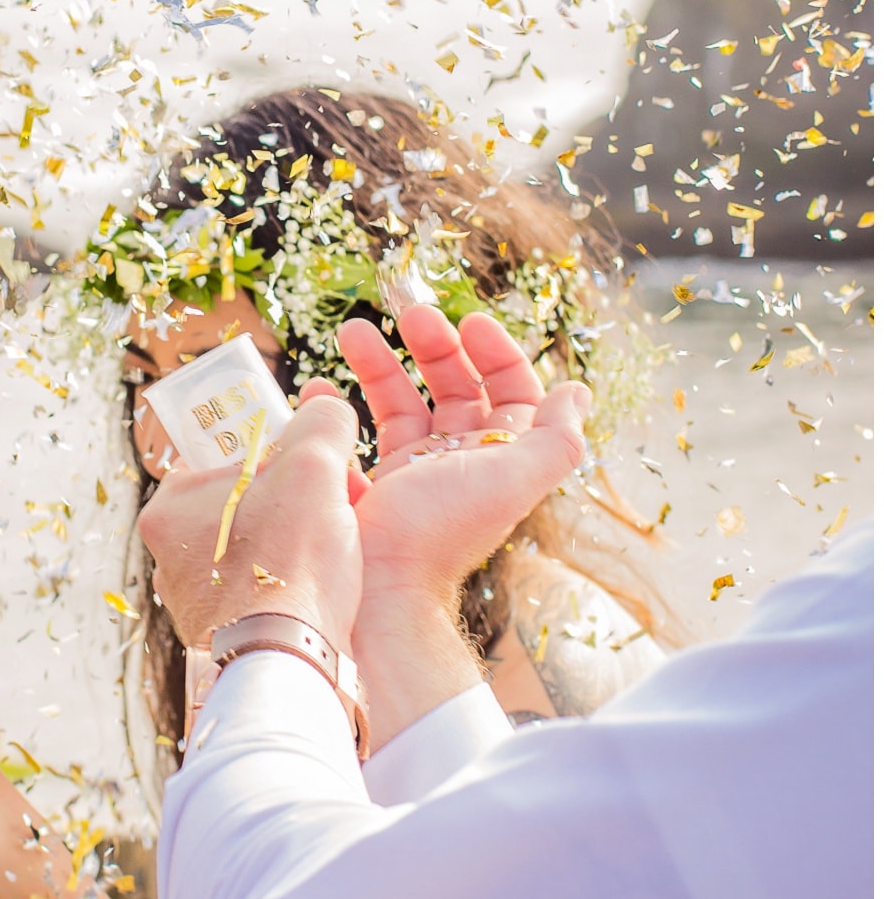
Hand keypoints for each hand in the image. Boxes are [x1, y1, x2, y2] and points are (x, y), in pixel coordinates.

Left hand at [136, 393, 365, 652]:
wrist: (288, 662)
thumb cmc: (291, 562)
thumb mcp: (313, 468)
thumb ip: (321, 424)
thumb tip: (327, 406)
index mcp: (168, 506)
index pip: (232, 462)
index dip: (287, 458)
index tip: (324, 469)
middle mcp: (169, 556)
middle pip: (252, 506)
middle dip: (304, 501)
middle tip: (345, 506)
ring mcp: (194, 601)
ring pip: (262, 551)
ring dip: (307, 543)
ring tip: (345, 549)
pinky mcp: (223, 637)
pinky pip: (268, 596)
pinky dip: (300, 588)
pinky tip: (331, 591)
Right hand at [340, 303, 591, 603]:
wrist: (381, 585)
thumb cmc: (444, 529)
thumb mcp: (513, 480)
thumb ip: (556, 439)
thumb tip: (578, 391)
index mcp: (500, 456)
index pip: (510, 390)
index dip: (496, 353)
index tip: (469, 323)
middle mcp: (463, 458)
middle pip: (456, 386)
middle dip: (434, 346)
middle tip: (406, 314)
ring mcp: (417, 469)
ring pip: (403, 401)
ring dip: (379, 362)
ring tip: (351, 331)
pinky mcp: (375, 481)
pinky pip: (359, 431)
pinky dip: (340, 405)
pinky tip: (320, 388)